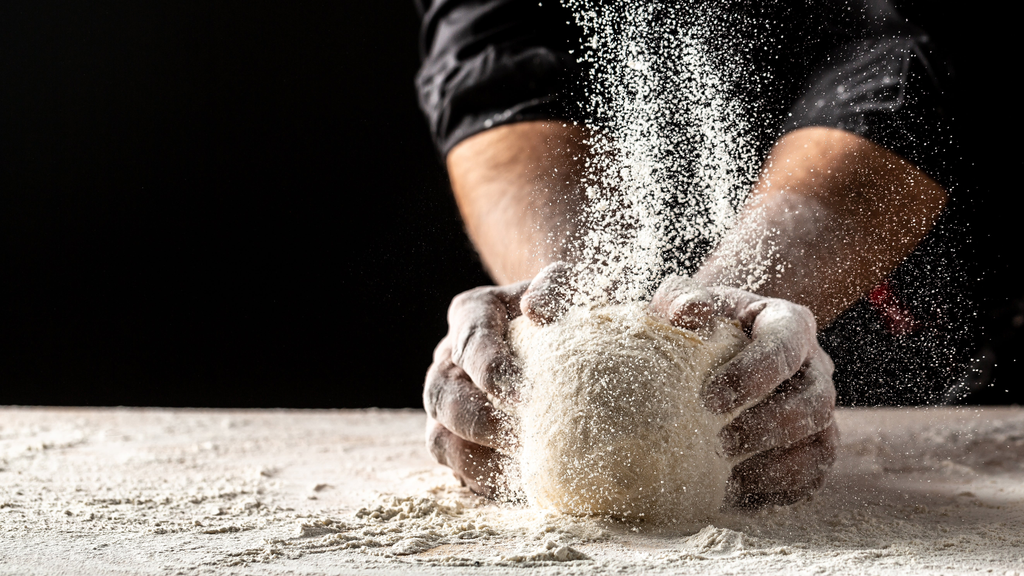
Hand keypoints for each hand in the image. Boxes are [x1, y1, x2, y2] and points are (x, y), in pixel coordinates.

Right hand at [423, 263, 571, 496]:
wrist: (574, 332)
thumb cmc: (574, 307)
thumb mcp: (572, 285)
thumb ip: (556, 287)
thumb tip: (537, 310)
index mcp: (473, 315)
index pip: (468, 341)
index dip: (489, 370)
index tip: (523, 394)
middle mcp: (452, 359)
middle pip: (441, 394)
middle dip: (477, 421)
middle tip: (521, 439)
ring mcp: (452, 403)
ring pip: (439, 437)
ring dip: (475, 459)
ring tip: (519, 471)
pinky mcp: (464, 440)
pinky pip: (459, 470)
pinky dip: (485, 481)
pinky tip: (521, 488)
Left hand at [650, 277, 838, 507]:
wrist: (705, 353)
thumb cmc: (694, 325)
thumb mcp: (684, 301)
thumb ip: (683, 298)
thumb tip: (686, 312)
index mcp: (788, 324)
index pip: (786, 346)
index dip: (753, 374)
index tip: (708, 398)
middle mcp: (814, 368)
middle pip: (814, 402)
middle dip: (765, 428)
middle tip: (716, 443)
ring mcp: (818, 412)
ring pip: (820, 446)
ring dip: (774, 467)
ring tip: (724, 475)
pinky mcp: (811, 449)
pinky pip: (810, 479)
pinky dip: (776, 492)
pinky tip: (733, 494)